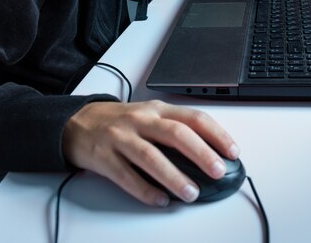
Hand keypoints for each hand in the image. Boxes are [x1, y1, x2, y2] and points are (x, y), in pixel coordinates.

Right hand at [62, 99, 239, 206]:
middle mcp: (142, 121)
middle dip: (201, 153)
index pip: (193, 118)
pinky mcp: (104, 157)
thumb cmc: (122, 121)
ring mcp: (122, 138)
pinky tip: (160, 200)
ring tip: (191, 193)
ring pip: (152, 156)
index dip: (216, 134)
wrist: (78, 122)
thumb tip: (209, 154)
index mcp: (157, 110)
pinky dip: (145, 191)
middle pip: (176, 134)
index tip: (232, 151)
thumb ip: (175, 129)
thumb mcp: (150, 115)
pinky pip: (127, 177)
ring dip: (174, 176)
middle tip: (218, 171)